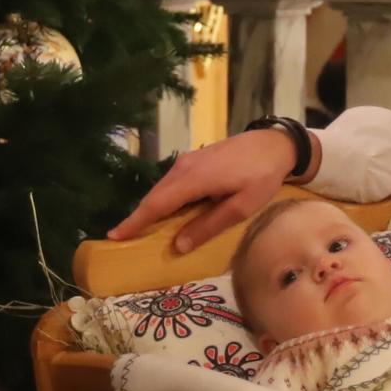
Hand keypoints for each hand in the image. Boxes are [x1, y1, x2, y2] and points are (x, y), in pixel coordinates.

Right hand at [108, 128, 311, 252]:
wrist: (275, 144)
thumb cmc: (262, 176)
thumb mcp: (241, 207)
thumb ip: (209, 226)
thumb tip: (178, 246)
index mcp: (194, 179)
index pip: (156, 204)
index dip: (135, 221)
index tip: (114, 235)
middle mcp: (184, 167)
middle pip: (154, 196)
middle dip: (137, 217)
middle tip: (121, 238)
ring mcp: (187, 161)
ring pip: (161, 189)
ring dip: (150, 208)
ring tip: (139, 229)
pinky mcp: (193, 159)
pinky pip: (171, 183)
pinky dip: (163, 198)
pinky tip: (164, 212)